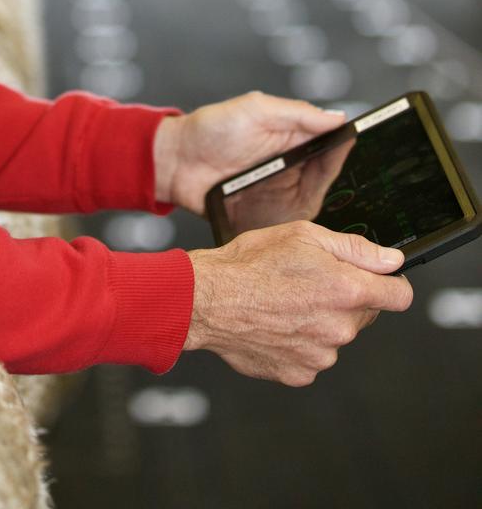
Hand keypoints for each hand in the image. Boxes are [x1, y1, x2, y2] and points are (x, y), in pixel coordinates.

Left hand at [153, 91, 346, 214]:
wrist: (177, 163)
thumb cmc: (210, 129)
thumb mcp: (255, 109)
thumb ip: (297, 112)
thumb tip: (338, 117)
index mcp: (293, 136)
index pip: (331, 142)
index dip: (346, 145)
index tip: (362, 146)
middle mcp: (293, 165)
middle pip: (329, 174)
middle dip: (341, 177)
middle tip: (351, 180)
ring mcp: (282, 190)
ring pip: (317, 198)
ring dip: (323, 199)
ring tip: (328, 197)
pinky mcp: (270, 214)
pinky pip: (296, 220)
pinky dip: (305, 223)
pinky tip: (312, 223)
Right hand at [185, 220, 412, 384]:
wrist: (208, 299)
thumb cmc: (250, 263)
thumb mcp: (304, 235)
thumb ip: (356, 248)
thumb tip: (391, 260)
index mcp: (347, 290)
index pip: (400, 296)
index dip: (390, 284)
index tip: (378, 280)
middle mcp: (340, 328)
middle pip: (365, 314)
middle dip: (347, 298)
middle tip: (310, 281)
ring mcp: (321, 355)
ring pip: (336, 335)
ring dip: (321, 321)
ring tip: (286, 302)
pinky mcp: (300, 373)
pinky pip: (313, 355)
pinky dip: (300, 342)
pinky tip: (276, 323)